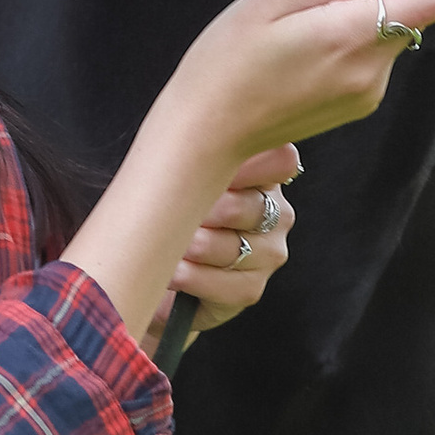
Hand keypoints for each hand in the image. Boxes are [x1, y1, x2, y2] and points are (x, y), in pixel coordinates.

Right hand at [57, 0, 434, 353]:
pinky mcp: (358, 106)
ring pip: (392, 32)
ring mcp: (368, 94)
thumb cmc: (228, 57)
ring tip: (304, 19)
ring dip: (365, 13)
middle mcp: (372, 70)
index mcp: (353, 36)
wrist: (207, 130)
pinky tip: (306, 45)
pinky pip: (373, 56)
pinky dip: (355, 38)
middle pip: (415, 12)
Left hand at [164, 144, 301, 341]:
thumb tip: (187, 145)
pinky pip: (226, 284)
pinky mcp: (251, 289)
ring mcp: (268, 253)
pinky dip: (192, 278)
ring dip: (192, 246)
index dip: (247, 166)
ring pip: (233, 246)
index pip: (280, 160)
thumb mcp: (176, 178)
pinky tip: (173, 272)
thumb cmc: (165, 214)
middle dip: (204, 211)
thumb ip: (194, 159)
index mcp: (263, 175)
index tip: (212, 173)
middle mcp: (276, 212)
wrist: (154, 270)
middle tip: (176, 214)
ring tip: (168, 244)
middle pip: (250, 207)